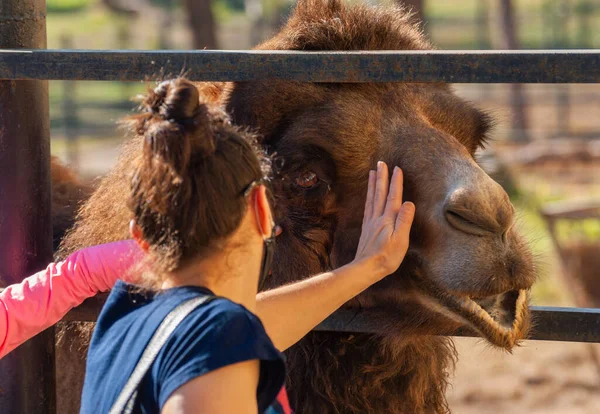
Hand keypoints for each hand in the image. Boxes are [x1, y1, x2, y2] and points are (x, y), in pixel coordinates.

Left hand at [353, 161, 414, 280]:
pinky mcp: (367, 228)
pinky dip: (368, 197)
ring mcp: (371, 222)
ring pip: (372, 198)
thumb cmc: (386, 257)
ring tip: (372, 172)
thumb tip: (409, 202)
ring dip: (373, 184)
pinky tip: (369, 195)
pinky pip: (367, 207)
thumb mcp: (401, 240)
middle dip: (382, 177)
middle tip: (381, 163)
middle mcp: (378, 217)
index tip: (397, 168)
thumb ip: (404, 221)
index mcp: (388, 219)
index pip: (393, 196)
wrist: (366, 268)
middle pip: (380, 193)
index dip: (395, 182)